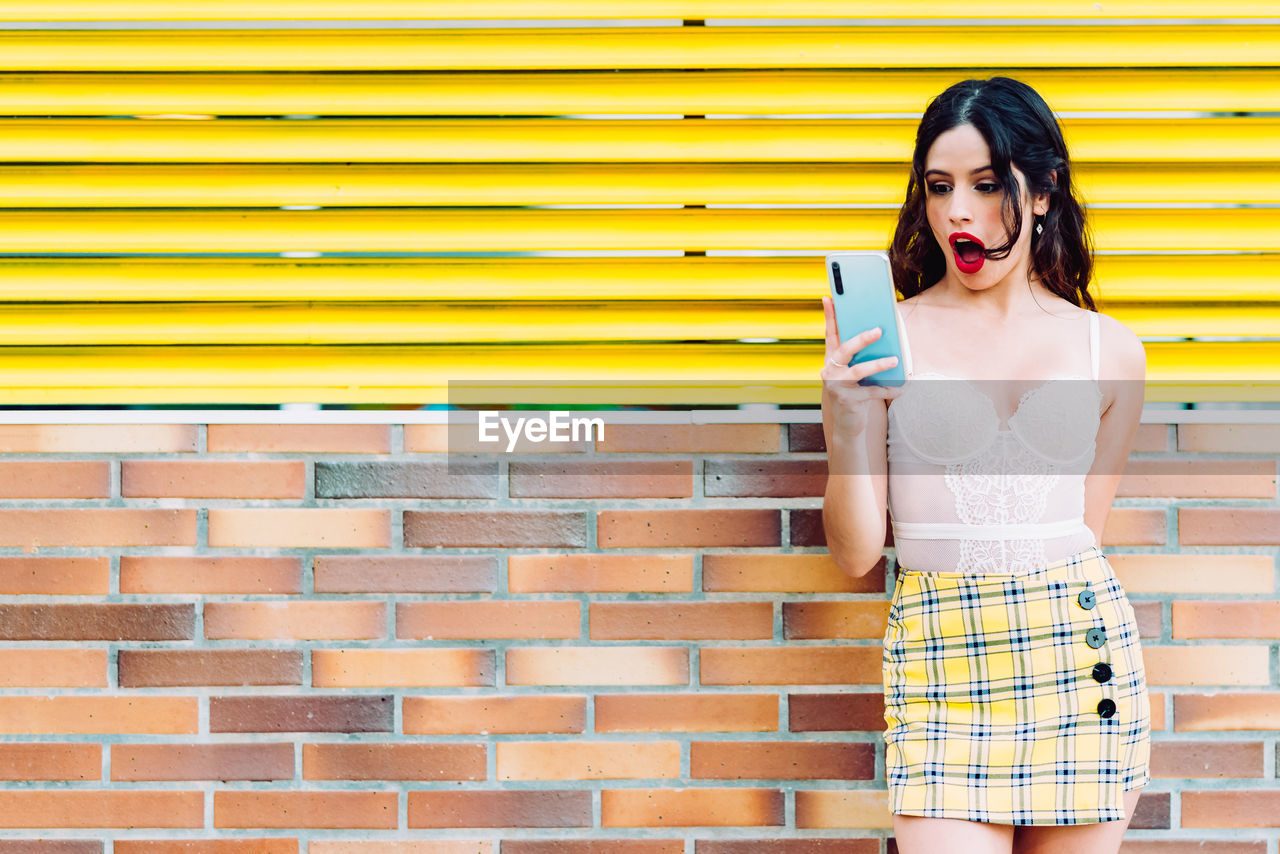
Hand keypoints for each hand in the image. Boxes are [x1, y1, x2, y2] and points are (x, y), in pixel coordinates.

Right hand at [821, 296, 904, 437]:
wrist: (847, 426)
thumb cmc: (854, 394)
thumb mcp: (854, 374)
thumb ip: (860, 358)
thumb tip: (881, 338)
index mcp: (831, 360)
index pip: (830, 334)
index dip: (829, 316)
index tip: (829, 298)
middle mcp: (830, 371)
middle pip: (844, 349)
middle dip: (861, 339)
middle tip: (878, 331)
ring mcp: (836, 386)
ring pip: (858, 370)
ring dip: (878, 364)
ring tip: (895, 360)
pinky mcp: (847, 401)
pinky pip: (871, 392)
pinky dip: (888, 390)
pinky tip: (901, 389)